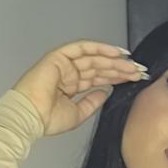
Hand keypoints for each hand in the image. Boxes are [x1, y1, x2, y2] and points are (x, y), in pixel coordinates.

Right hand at [10, 39, 148, 136]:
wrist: (29, 118)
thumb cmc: (46, 119)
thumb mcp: (78, 113)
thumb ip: (92, 102)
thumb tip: (105, 92)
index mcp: (70, 86)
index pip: (98, 78)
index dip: (116, 77)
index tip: (133, 78)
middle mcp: (68, 73)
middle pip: (98, 67)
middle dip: (119, 68)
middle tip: (138, 71)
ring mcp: (63, 64)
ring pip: (93, 57)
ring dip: (113, 60)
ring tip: (131, 65)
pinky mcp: (58, 56)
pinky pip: (82, 48)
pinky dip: (99, 48)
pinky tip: (116, 52)